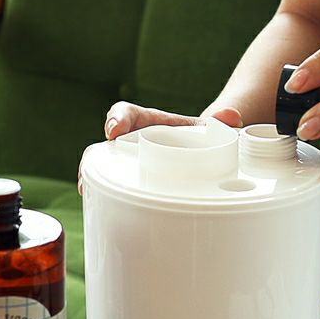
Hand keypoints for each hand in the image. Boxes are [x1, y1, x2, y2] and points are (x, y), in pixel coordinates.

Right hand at [78, 102, 242, 192]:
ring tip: (86, 190)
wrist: (202, 153)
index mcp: (150, 122)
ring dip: (90, 177)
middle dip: (93, 156)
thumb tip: (233, 117)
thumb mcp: (212, 128)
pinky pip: (111, 185)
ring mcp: (128, 163)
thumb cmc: (202, 138)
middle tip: (91, 170)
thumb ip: (223, 121)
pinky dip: (101, 194)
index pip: (127, 113)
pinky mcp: (130, 182)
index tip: (115, 130)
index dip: (118, 118)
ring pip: (100, 166)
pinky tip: (98, 206)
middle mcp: (133, 142)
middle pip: (104, 144)